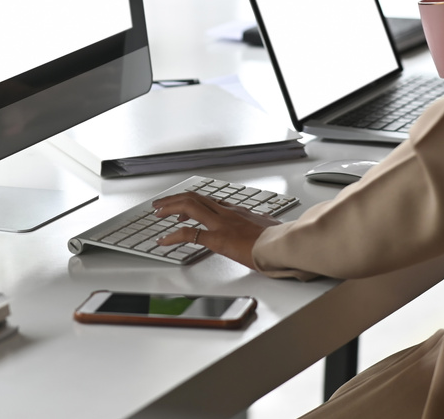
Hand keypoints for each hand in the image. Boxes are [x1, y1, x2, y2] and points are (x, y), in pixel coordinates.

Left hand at [152, 192, 281, 269]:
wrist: (286, 245)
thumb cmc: (282, 241)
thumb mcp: (271, 229)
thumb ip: (264, 229)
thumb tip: (268, 233)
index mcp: (239, 211)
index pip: (211, 201)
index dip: (193, 202)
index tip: (184, 207)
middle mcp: (228, 213)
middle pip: (195, 197)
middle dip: (175, 199)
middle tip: (161, 204)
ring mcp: (222, 224)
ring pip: (189, 206)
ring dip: (169, 208)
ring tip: (157, 213)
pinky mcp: (218, 239)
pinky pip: (189, 234)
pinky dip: (172, 236)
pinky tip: (163, 241)